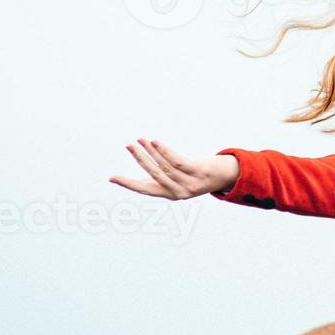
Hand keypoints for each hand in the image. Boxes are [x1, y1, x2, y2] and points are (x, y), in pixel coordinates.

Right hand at [108, 138, 238, 199]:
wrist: (223, 176)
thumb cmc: (195, 175)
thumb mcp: (177, 180)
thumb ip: (160, 177)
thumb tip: (139, 169)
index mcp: (169, 194)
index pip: (144, 189)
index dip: (127, 184)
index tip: (112, 177)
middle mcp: (178, 192)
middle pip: (153, 174)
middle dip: (139, 159)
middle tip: (128, 146)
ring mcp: (188, 183)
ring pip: (164, 166)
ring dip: (150, 151)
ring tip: (140, 140)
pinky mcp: (197, 172)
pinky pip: (177, 161)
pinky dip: (164, 151)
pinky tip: (155, 142)